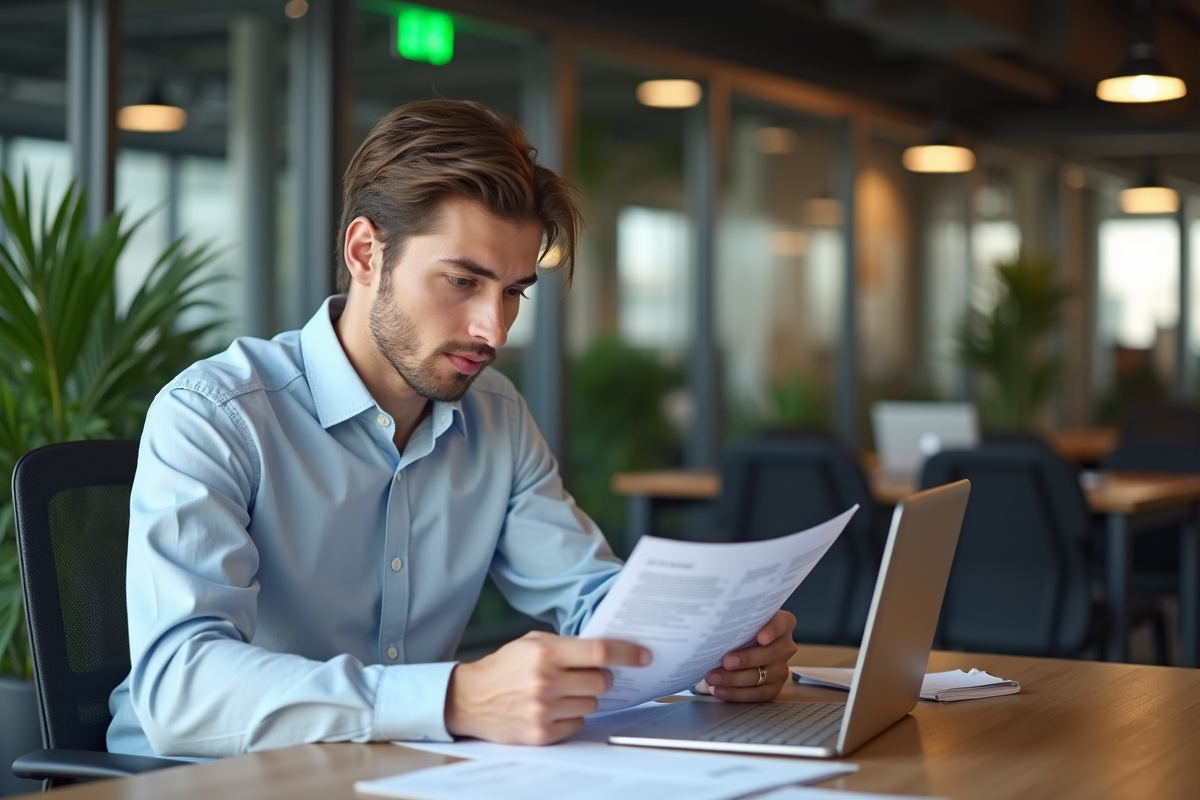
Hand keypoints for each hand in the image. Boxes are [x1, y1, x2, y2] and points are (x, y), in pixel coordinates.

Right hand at [444, 631, 650, 744]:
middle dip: (599, 678)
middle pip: (601, 681)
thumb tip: (606, 650)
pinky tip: (552, 708)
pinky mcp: (541, 733)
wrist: (469, 698)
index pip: (599, 652)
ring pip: (591, 704)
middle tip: (584, 675)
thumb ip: (566, 644)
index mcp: (545, 652)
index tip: (643, 656)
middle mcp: (546, 680)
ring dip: (583, 697)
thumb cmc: (504, 666)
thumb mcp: (532, 642)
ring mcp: (543, 709)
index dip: (627, 653)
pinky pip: (577, 725)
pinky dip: (571, 717)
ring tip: (560, 692)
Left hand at [700, 610, 796, 701]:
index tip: (760, 637)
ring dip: (733, 679)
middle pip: (768, 653)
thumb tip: (710, 626)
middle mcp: (784, 646)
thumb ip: (733, 623)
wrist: (735, 651)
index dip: (772, 630)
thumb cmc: (737, 632)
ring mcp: (781, 669)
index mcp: (781, 624)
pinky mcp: (774, 688)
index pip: (782, 623)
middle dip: (745, 659)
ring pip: (759, 676)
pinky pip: (756, 694)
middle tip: (726, 661)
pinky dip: (735, 693)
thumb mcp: (738, 623)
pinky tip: (719, 690)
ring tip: (712, 678)